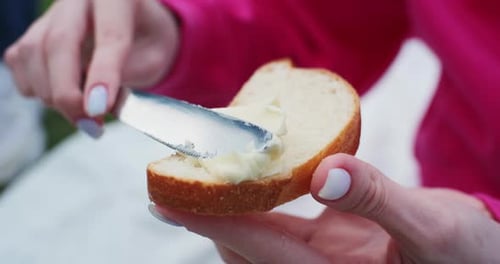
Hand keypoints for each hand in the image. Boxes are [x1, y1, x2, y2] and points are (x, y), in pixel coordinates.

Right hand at [3, 0, 177, 129]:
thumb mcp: (155, 58)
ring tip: (85, 116)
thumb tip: (94, 107)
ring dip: (53, 96)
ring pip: (32, 54)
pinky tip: (66, 95)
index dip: (102, 74)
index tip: (99, 108)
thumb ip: (129, 77)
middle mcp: (78, 0)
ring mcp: (51, 14)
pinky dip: (37, 89)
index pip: (109, 35)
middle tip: (90, 124)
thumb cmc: (148, 42)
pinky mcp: (33, 31)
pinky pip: (20, 63)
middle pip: (59, 43)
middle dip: (68, 92)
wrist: (137, 26)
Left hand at [151, 154, 499, 262]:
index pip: (259, 246)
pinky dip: (260, 200)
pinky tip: (254, 176)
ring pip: (257, 237)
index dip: (212, 222)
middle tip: (173, 179)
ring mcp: (320, 257)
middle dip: (207, 216)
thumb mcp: (433, 227)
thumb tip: (328, 172)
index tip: (165, 201)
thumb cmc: (464, 253)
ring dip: (229, 207)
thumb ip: (380, 199)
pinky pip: (280, 225)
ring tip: (201, 173)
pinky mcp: (328, 242)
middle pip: (245, 246)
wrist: (474, 258)